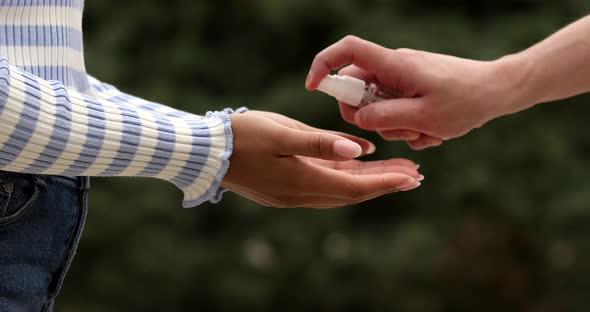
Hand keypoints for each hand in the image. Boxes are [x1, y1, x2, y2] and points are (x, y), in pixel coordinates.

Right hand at [221, 111, 422, 207]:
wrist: (205, 152)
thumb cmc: (242, 135)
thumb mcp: (282, 132)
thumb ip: (320, 142)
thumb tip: (358, 151)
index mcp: (301, 182)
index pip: (354, 187)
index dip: (385, 182)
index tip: (412, 176)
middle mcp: (300, 195)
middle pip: (352, 192)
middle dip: (385, 183)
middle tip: (415, 175)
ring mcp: (292, 193)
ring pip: (340, 189)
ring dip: (368, 181)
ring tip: (396, 172)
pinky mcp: (286, 186)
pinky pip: (324, 183)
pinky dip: (345, 176)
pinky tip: (358, 165)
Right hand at [306, 36, 515, 148]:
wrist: (499, 91)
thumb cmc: (466, 101)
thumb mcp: (423, 118)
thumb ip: (384, 118)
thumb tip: (357, 117)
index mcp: (394, 65)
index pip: (347, 50)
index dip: (324, 64)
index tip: (313, 87)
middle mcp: (394, 67)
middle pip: (357, 87)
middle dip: (367, 115)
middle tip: (395, 130)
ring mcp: (403, 78)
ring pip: (377, 104)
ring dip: (394, 125)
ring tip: (424, 133)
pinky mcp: (413, 88)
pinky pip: (396, 108)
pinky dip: (407, 125)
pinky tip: (431, 132)